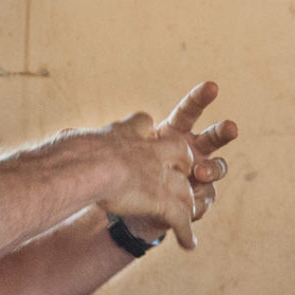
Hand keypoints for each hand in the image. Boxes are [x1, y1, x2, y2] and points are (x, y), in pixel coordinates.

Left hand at [99, 83, 234, 249]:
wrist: (134, 205)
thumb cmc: (128, 172)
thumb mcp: (115, 155)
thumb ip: (97, 144)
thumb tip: (63, 134)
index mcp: (174, 132)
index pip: (189, 111)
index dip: (201, 98)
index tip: (212, 86)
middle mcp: (194, 150)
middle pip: (213, 137)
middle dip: (223, 132)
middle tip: (231, 127)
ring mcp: (201, 175)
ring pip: (217, 167)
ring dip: (213, 169)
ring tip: (201, 174)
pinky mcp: (200, 199)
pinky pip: (206, 198)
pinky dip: (199, 201)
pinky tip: (193, 207)